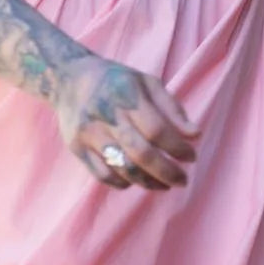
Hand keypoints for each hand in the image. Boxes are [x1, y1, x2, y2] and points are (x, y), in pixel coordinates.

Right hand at [55, 55, 199, 188]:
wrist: (69, 79)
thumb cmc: (117, 81)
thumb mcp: (147, 83)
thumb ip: (172, 109)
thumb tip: (195, 135)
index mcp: (127, 95)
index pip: (157, 129)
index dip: (178, 148)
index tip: (191, 158)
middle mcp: (106, 115)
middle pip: (141, 153)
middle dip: (167, 172)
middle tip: (182, 180)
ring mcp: (88, 133)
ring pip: (123, 168)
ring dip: (148, 182)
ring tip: (164, 185)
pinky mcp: (76, 148)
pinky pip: (103, 175)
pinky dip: (123, 183)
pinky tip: (137, 180)